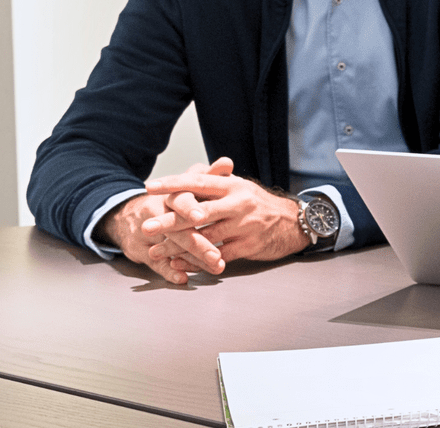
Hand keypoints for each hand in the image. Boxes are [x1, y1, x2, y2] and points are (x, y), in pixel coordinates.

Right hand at [96, 157, 232, 284]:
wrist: (129, 214)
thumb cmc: (168, 199)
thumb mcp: (186, 184)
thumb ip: (208, 175)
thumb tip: (228, 162)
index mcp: (169, 196)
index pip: (179, 201)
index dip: (189, 209)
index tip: (202, 217)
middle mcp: (157, 214)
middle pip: (176, 229)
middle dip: (197, 243)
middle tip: (216, 255)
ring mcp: (148, 235)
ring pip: (171, 249)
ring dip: (192, 260)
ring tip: (214, 267)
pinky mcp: (142, 252)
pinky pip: (157, 264)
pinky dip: (170, 272)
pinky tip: (183, 278)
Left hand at [144, 171, 310, 272]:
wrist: (292, 222)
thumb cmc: (259, 204)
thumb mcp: (240, 187)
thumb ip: (216, 182)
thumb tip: (190, 174)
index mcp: (232, 186)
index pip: (198, 182)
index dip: (173, 184)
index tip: (151, 186)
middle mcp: (237, 204)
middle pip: (198, 213)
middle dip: (170, 221)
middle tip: (146, 227)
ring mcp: (243, 226)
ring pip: (205, 237)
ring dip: (178, 247)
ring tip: (156, 251)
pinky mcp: (248, 246)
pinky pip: (217, 256)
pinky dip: (196, 262)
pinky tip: (179, 265)